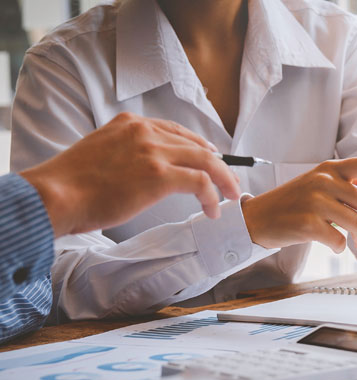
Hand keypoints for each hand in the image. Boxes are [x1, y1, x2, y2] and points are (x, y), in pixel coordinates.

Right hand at [20, 112, 240, 236]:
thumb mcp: (102, 153)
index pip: (177, 131)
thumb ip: (128, 152)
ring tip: (231, 196)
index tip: (210, 160)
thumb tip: (147, 171)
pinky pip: (200, 182)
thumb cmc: (72, 183)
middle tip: (230, 181)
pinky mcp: (159, 174)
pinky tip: (213, 209)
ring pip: (206, 161)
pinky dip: (212, 196)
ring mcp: (154, 151)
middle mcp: (145, 131)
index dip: (199, 147)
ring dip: (223, 179)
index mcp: (131, 123)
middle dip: (219, 165)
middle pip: (197, 145)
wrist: (55, 194)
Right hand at [241, 156, 356, 252]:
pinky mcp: (307, 222)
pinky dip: (340, 246)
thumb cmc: (292, 202)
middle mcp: (324, 181)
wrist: (257, 219)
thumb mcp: (320, 186)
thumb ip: (353, 183)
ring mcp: (315, 201)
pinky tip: (332, 244)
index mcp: (329, 169)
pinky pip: (338, 239)